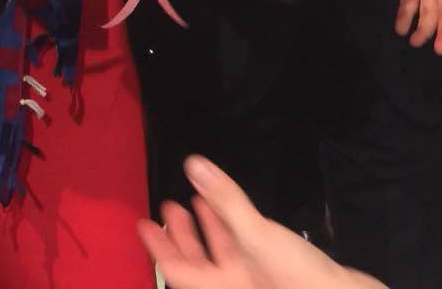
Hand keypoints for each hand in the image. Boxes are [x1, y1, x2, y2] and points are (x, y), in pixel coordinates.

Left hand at [137, 155, 384, 288]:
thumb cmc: (299, 281)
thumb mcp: (256, 236)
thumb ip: (226, 201)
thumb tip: (193, 164)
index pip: (177, 271)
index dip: (158, 247)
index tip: (142, 224)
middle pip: (198, 265)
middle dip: (182, 235)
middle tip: (169, 206)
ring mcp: (254, 285)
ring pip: (222, 259)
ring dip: (209, 231)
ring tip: (198, 201)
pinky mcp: (274, 279)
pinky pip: (244, 256)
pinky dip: (234, 235)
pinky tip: (235, 215)